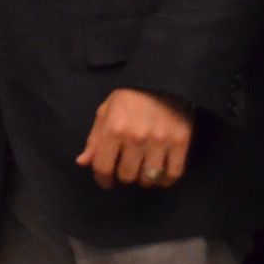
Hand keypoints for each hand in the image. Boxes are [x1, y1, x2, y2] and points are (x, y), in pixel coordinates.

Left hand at [76, 88, 193, 189]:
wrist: (162, 82)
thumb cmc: (129, 98)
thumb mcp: (105, 113)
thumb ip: (94, 140)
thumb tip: (83, 162)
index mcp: (113, 129)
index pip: (103, 167)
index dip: (102, 179)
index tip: (105, 181)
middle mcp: (136, 137)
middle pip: (127, 175)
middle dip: (123, 177)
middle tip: (125, 171)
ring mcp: (160, 141)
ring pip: (149, 178)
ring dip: (143, 180)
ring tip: (142, 172)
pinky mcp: (181, 143)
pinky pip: (173, 173)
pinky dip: (165, 180)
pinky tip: (159, 175)